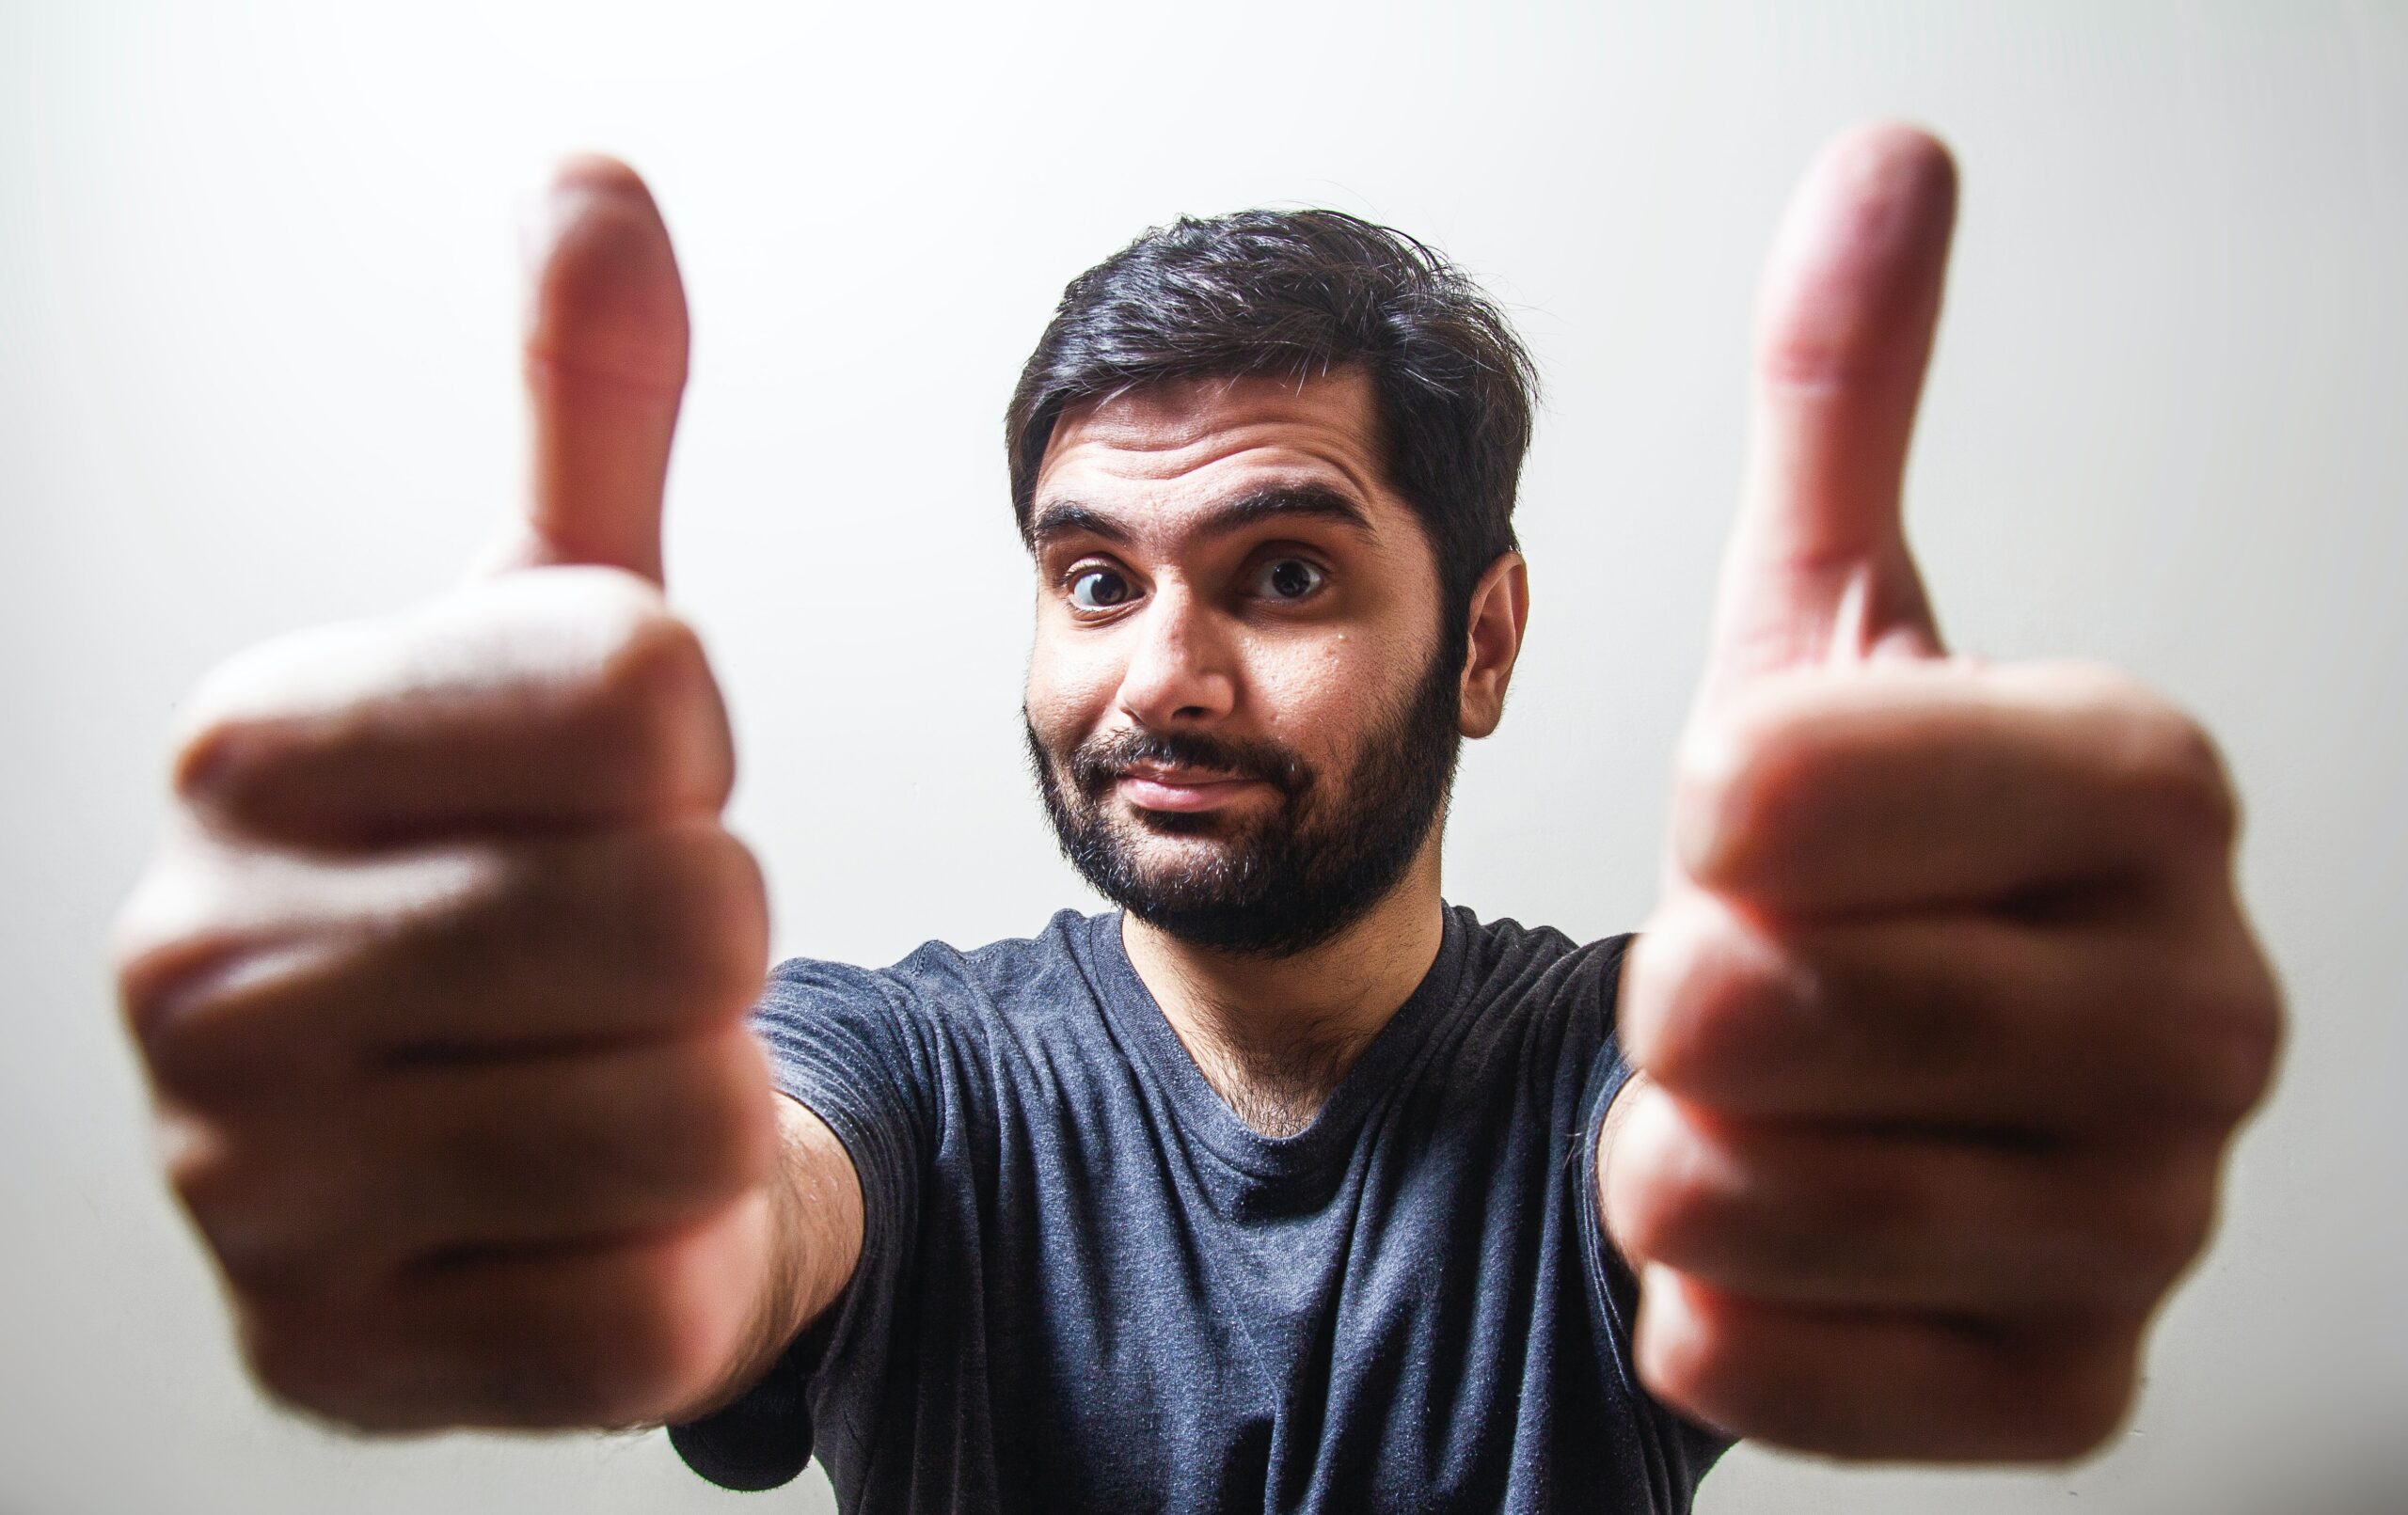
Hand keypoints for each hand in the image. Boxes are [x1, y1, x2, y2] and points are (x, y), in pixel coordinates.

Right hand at [111, 160, 783, 1430]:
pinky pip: (647, 1308)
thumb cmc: (536, 864)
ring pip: (690, 1113)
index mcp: (247, 741)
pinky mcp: (334, 1364)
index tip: (609, 786)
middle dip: (710, 935)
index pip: (642, 686)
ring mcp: (246, 1186)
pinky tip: (562, 1215)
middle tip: (616, 958)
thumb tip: (596, 179)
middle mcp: (200, 963)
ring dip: (695, 1096)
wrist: (492, 1139)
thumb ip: (588, 420)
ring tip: (586, 1077)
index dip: (689, 744)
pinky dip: (660, 1260)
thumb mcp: (557, 637)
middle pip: (690, 907)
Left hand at [1600, 123, 2282, 1460]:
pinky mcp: (2067, 1385)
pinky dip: (1708, 1306)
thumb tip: (1886, 171)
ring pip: (1744, 1191)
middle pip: (1761, 1003)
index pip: (1804, 783)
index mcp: (2147, 785)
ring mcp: (2152, 1217)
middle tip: (1733, 979)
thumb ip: (1843, 412)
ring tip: (1755, 1105)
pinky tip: (1770, 1239)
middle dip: (1674, 988)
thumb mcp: (1824, 627)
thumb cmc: (1845, 858)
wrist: (1867, 1091)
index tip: (1734, 811)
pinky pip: (1775, 1368)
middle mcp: (2204, 1011)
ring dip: (1672, 1147)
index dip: (1712, 802)